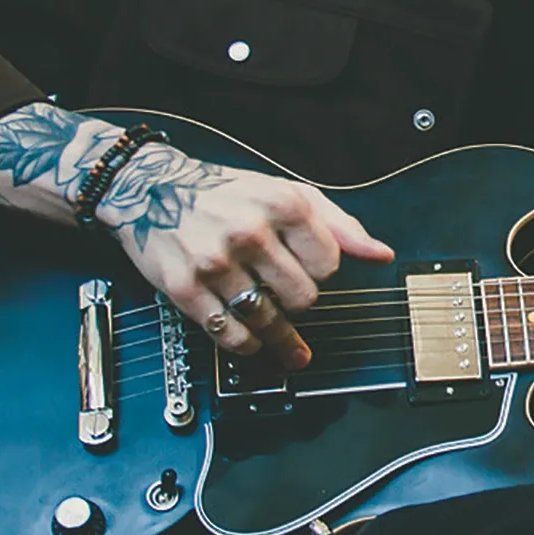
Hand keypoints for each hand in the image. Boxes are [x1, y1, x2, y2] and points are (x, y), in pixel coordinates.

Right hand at [95, 145, 391, 368]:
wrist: (152, 190)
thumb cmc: (228, 192)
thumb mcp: (288, 193)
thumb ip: (339, 224)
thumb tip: (381, 254)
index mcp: (282, 205)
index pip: (329, 264)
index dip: (322, 272)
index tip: (311, 270)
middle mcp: (249, 231)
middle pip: (302, 297)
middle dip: (300, 301)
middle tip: (288, 296)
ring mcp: (214, 261)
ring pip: (266, 319)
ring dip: (279, 335)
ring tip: (287, 344)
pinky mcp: (184, 287)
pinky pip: (227, 332)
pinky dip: (245, 343)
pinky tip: (251, 339)